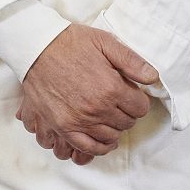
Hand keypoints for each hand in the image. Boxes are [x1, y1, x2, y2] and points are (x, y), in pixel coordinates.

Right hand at [17, 25, 157, 164]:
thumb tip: (153, 77)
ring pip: (109, 138)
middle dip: (127, 113)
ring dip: (113, 129)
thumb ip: (131, 60)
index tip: (131, 95)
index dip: (138, 100)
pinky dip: (97, 147)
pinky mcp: (62, 128)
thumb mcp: (104, 42)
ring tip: (109, 118)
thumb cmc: (70, 43)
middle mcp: (96, 109)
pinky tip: (100, 139)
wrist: (36, 48)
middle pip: (126, 123)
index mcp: (110, 88)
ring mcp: (78, 121)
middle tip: (118, 103)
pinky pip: (86, 148)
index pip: (140, 108)